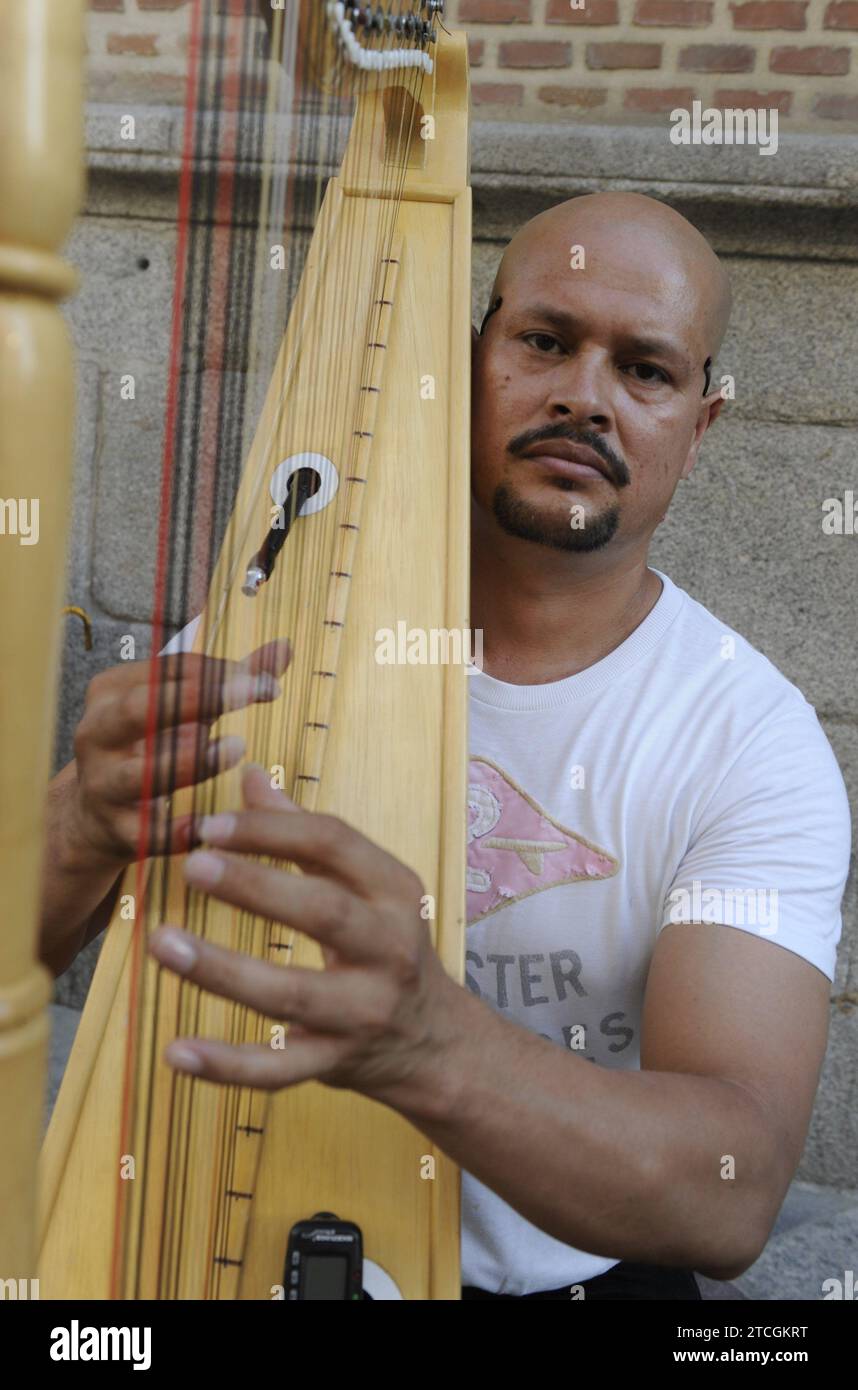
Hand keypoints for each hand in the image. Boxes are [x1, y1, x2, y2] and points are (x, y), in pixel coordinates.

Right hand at [65, 641, 291, 870]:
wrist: (94, 816)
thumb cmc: (151, 747)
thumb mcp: (182, 709)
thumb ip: (232, 681)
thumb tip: (284, 648)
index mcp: (113, 692)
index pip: (169, 671)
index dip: (220, 672)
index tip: (267, 681)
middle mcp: (99, 733)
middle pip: (144, 708)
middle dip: (197, 698)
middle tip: (250, 691)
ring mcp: (104, 783)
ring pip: (143, 772)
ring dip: (191, 760)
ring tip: (237, 747)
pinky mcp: (118, 830)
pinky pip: (150, 831)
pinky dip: (178, 829)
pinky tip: (209, 824)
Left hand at [149, 765, 464, 1112]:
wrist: (434, 1040)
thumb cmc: (387, 943)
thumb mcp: (366, 884)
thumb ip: (304, 834)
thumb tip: (248, 776)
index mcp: (392, 890)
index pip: (334, 843)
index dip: (272, 831)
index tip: (211, 825)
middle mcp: (387, 948)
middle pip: (323, 912)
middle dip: (256, 888)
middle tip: (192, 865)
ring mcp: (363, 1010)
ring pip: (291, 994)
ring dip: (222, 971)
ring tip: (161, 944)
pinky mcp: (335, 1063)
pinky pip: (277, 1070)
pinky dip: (226, 1065)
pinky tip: (177, 1051)